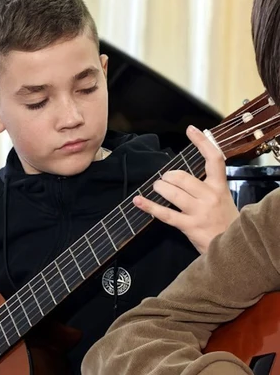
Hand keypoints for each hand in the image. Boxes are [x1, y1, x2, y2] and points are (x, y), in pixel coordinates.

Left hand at [133, 125, 237, 253]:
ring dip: (160, 187)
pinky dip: (149, 206)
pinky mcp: (189, 226)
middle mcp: (210, 196)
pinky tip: (138, 201)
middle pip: (182, 176)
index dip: (202, 142)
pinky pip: (165, 213)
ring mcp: (199, 211)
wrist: (236, 245)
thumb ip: (207, 184)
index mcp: (219, 186)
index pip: (213, 158)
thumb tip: (182, 173)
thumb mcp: (222, 198)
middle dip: (168, 176)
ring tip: (158, 188)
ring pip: (172, 192)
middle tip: (165, 180)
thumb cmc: (224, 220)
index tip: (191, 130)